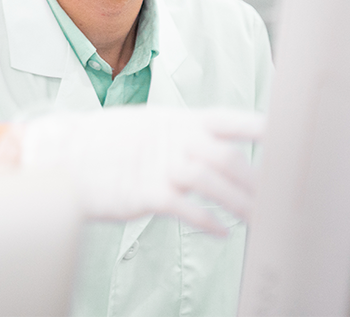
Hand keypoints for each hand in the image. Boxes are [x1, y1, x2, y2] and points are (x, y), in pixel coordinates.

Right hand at [0, 106, 263, 234]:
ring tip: (257, 220)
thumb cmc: (107, 144)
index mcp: (174, 120)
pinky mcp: (145, 192)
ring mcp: (158, 164)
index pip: (225, 119)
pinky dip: (208, 220)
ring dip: (239, 203)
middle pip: (227, 157)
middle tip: (278, 199)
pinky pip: (186, 207)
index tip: (287, 133)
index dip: (257, 125)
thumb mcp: (147, 128)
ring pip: (212, 182)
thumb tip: (219, 150)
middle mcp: (170, 138)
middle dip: (256, 181)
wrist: (61, 154)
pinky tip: (221, 230)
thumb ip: (182, 137)